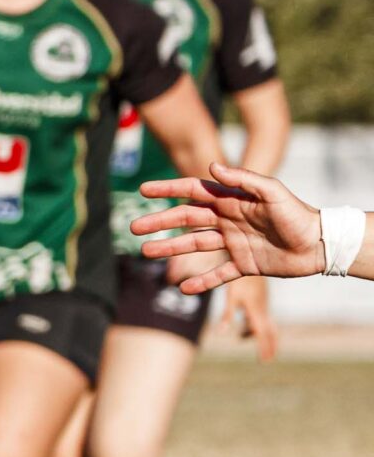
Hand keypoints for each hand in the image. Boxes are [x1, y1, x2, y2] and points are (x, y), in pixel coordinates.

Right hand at [133, 162, 324, 289]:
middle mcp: (229, 220)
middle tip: (134, 228)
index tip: (143, 190)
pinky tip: (184, 288)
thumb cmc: (299, 215)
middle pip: (186, 221)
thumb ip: (244, 180)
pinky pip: (218, 275)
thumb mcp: (273, 193)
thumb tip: (212, 168)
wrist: (321, 244)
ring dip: (171, 249)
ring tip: (146, 253)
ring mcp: (234, 243)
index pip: (194, 192)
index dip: (168, 190)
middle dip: (159, 223)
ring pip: (196, 246)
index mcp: (233, 201)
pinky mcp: (244, 264)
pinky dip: (202, 282)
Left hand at [220, 275, 277, 363]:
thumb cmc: (240, 277)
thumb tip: (220, 333)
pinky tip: (247, 323)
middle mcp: (263, 308)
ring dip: (262, 335)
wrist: (252, 255)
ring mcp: (263, 302)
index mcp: (256, 311)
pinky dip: (257, 324)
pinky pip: (262, 314)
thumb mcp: (232, 297)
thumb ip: (227, 315)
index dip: (264, 348)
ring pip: (266, 323)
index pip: (262, 334)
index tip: (265, 361)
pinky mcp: (260, 296)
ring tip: (246, 340)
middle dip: (269, 345)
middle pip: (269, 331)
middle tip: (268, 359)